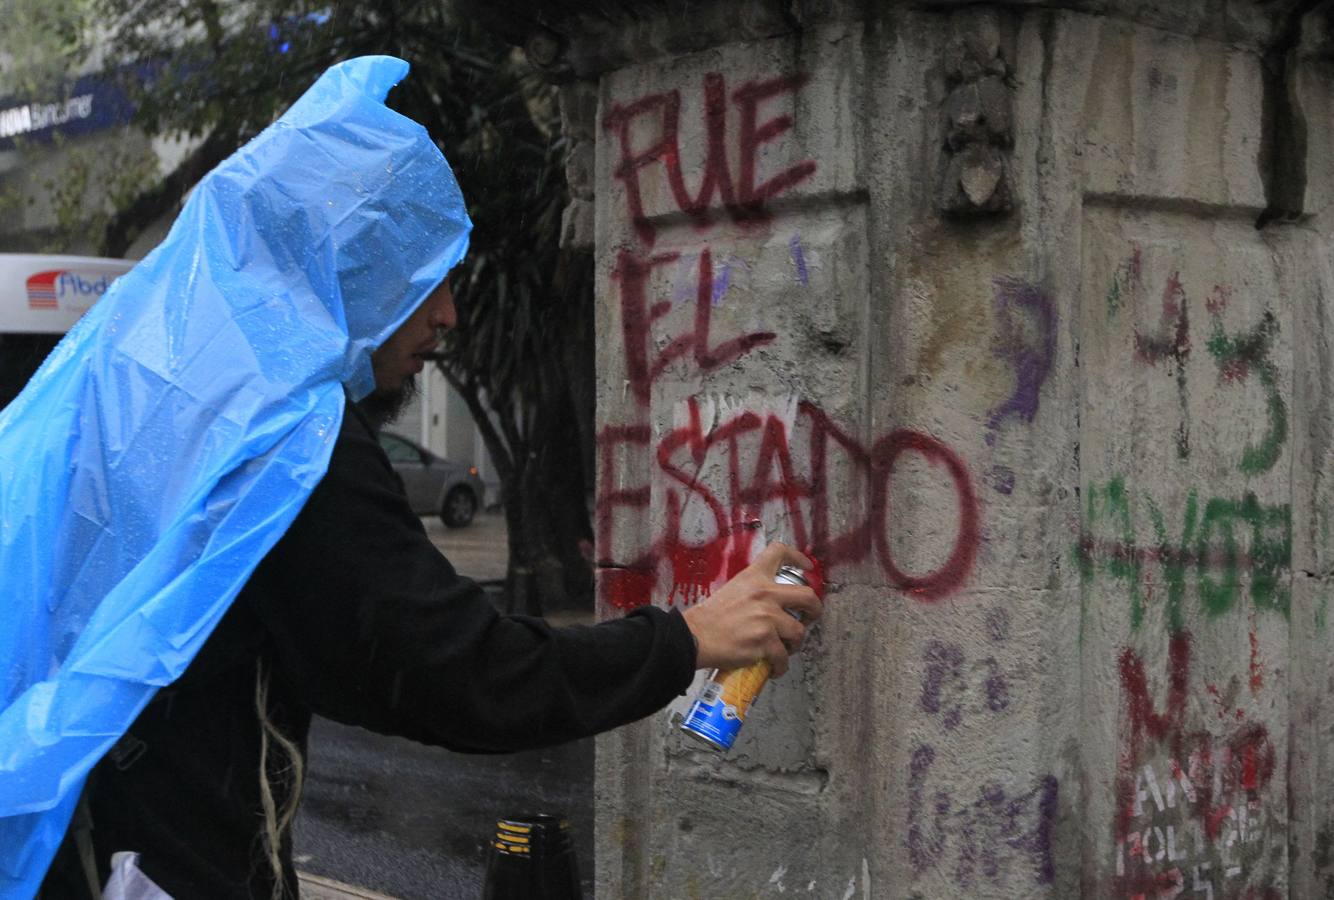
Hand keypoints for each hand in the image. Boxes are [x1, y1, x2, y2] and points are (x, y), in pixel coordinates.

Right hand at [680, 543, 822, 677]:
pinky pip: (784, 656)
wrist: (694, 637)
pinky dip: (781, 665)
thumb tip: (771, 602)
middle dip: (814, 610)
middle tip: (809, 617)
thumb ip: (753, 591)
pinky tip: (775, 667)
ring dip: (794, 643)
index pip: (779, 553)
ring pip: (799, 632)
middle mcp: (764, 594)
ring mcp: (767, 618)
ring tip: (784, 648)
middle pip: (807, 596)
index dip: (798, 557)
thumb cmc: (709, 618)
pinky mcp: (765, 641)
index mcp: (754, 578)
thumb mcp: (732, 590)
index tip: (806, 566)